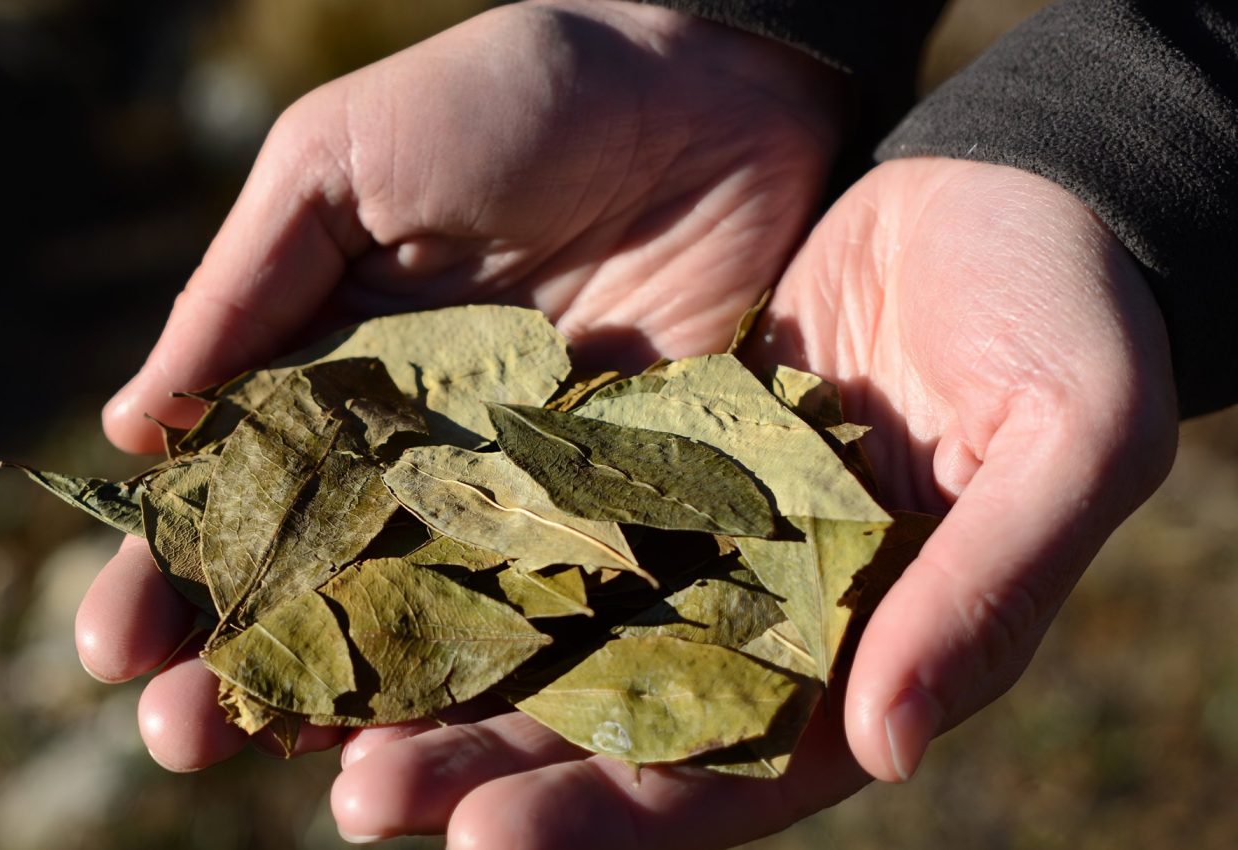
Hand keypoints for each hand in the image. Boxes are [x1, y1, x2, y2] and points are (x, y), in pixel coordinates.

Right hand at [75, 0, 846, 769]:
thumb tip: (134, 427)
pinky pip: (578, 603)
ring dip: (378, 703)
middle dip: (252, 662)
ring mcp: (533, 491)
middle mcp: (427, 455)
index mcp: (341, 377)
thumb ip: (249, 289)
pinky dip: (531, 675)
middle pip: (328, 582)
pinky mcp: (640, 501)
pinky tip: (478, 747)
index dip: (173, 569)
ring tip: (316, 778)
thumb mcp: (347, 161)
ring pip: (442, 621)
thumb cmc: (513, 94)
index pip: (240, 495)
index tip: (112, 647)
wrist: (709, 79)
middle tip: (179, 739)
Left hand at [325, 159, 1178, 847]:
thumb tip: (886, 746)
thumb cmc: (1071, 322)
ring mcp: (692, 540)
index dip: (608, 821)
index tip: (489, 839)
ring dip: (442, 674)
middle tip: (364, 797)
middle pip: (605, 728)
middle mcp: (757, 622)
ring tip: (322, 708)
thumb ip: (987, 594)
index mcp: (859, 662)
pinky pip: (538, 508)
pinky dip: (458, 541)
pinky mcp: (644, 455)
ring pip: (548, 628)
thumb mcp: (1071, 442)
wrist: (1017, 203)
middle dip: (486, 768)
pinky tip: (363, 558)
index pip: (723, 779)